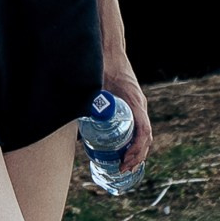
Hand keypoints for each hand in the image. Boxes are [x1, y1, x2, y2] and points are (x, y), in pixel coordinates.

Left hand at [99, 47, 151, 174]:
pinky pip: (138, 127)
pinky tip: (124, 151)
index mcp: (135, 102)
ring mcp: (138, 106)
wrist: (110, 50)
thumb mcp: (95, 87)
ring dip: (137, 152)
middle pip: (146, 137)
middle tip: (122, 170)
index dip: (137, 149)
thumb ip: (88, 103)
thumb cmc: (104, 67)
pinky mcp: (133, 105)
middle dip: (137, 157)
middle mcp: (140, 105)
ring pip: (144, 134)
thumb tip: (73, 123)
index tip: (126, 160)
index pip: (144, 131)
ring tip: (125, 167)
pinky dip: (135, 142)